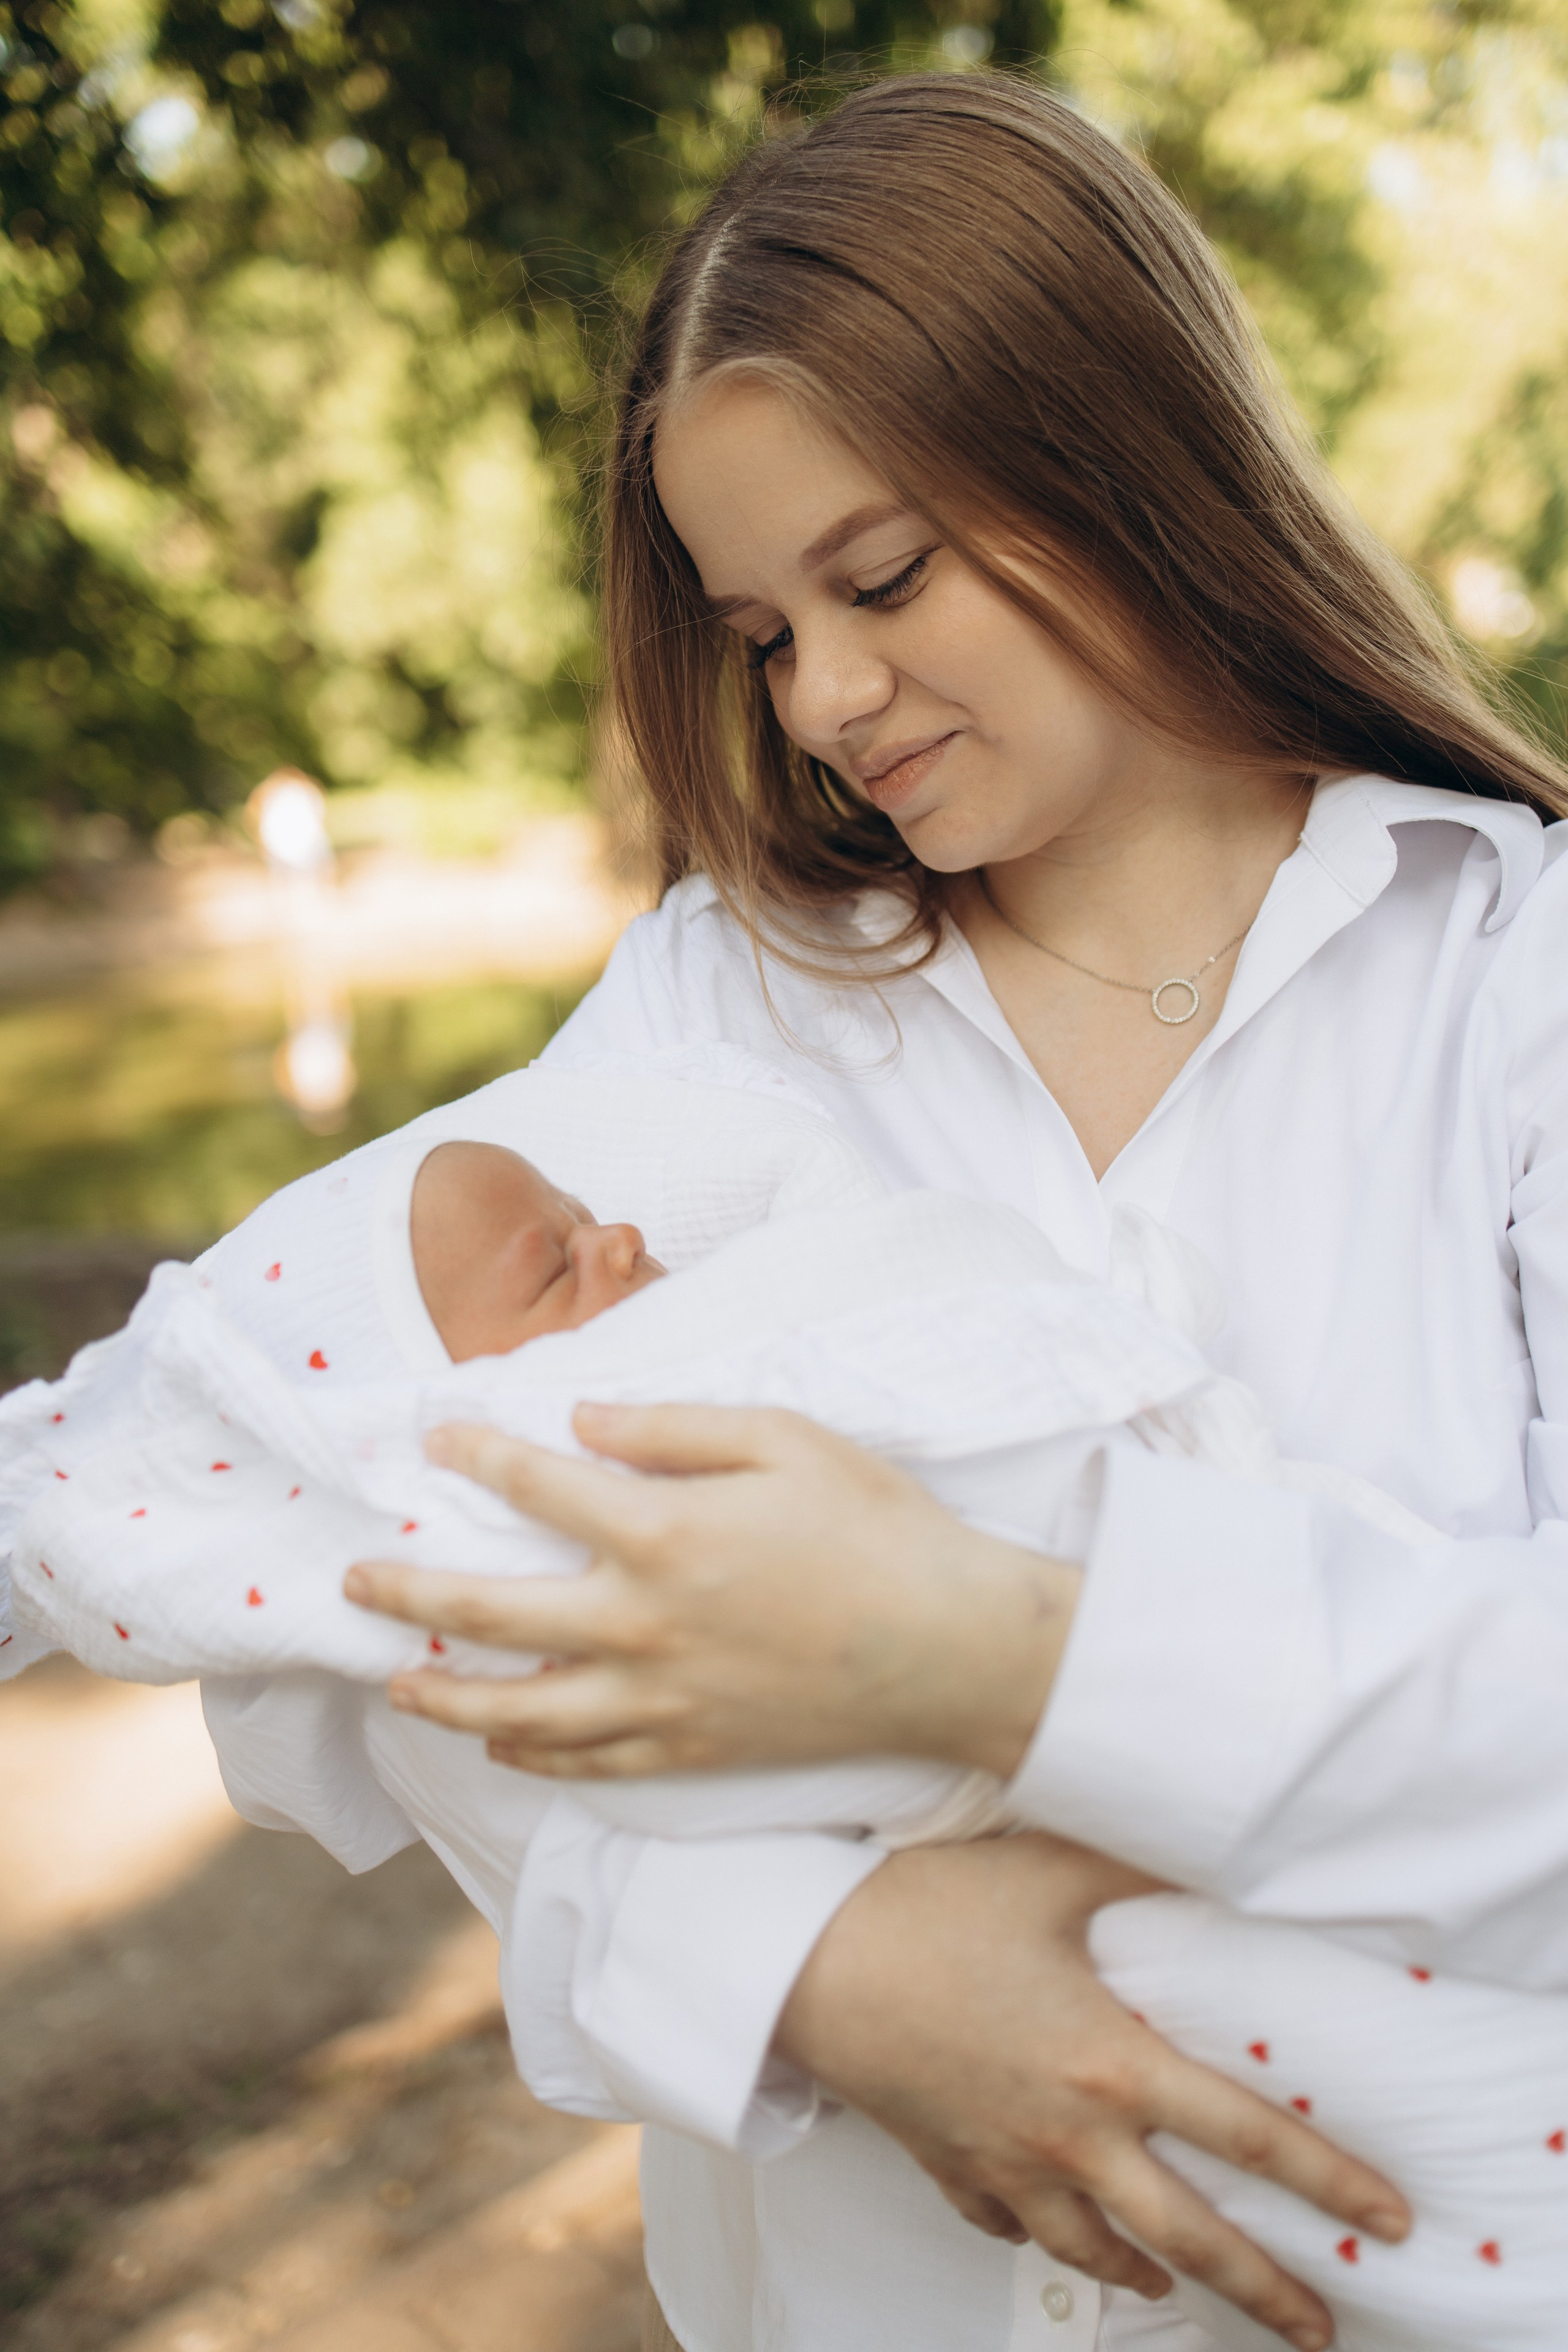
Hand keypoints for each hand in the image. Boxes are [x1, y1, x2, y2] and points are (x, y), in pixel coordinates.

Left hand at [344, 1404, 1079, 1778]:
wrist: (954, 1648)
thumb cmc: (879, 1528)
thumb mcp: (787, 1439)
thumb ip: (676, 1427)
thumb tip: (583, 1418)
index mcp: (665, 1533)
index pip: (538, 1488)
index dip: (477, 1453)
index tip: (435, 1432)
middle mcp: (644, 1624)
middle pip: (495, 1614)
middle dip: (412, 1594)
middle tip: (354, 1582)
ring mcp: (665, 1699)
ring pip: (524, 1710)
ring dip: (449, 1693)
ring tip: (399, 1681)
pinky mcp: (696, 1749)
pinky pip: (592, 1764)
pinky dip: (535, 1756)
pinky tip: (503, 1741)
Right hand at [777, 1833, 1409, 2351]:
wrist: (807, 1961)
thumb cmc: (927, 1908)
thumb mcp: (1049, 1871)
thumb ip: (1138, 1867)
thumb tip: (1209, 1849)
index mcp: (1110, 2064)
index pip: (1248, 2138)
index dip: (1327, 2182)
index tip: (1384, 2221)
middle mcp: (1068, 2134)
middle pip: (1189, 2237)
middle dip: (1264, 2289)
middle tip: (1316, 2327)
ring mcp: (1005, 2161)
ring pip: (1097, 2251)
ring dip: (1152, 2279)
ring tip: (1183, 2294)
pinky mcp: (948, 2163)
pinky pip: (1007, 2225)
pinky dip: (1044, 2240)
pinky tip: (1059, 2238)